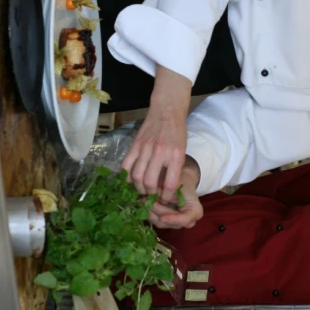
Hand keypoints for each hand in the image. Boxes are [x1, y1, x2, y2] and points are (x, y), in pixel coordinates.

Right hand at [122, 67, 191, 201]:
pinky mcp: (135, 144)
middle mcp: (160, 152)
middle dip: (150, 194)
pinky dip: (127, 176)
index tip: (165, 198)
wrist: (167, 110)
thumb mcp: (182, 151)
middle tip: (152, 196)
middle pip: (149, 182)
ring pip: (136, 176)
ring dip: (138, 187)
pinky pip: (126, 165)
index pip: (169, 183)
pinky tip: (131, 180)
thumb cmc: (178, 132)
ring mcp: (145, 148)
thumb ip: (175, 168)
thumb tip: (167, 188)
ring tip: (142, 190)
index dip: (166, 196)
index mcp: (175, 155)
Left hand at [148, 157, 203, 228]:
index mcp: (195, 211)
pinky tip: (143, 203)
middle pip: (170, 222)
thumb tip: (154, 195)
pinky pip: (155, 221)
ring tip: (143, 199)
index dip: (174, 219)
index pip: (186, 219)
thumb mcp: (177, 183)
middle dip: (157, 211)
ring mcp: (175, 223)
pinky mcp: (165, 222)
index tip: (162, 217)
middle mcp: (187, 221)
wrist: (180, 182)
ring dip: (150, 212)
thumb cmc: (182, 180)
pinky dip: (148, 212)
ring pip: (160, 223)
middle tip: (146, 200)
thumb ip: (168, 190)